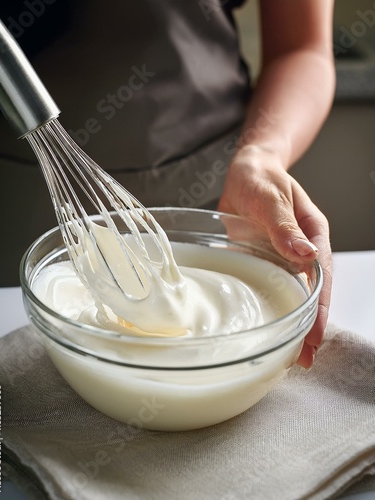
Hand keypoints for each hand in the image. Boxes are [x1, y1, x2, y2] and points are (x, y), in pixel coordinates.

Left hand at [218, 146, 331, 367]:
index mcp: (313, 234)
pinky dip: (272, 307)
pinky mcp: (264, 260)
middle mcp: (300, 250)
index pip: (321, 276)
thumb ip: (285, 226)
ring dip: (293, 321)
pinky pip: (270, 287)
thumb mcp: (271, 197)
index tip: (314, 334)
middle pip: (311, 292)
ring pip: (292, 294)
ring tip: (290, 354)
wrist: (245, 172)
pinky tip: (268, 325)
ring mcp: (282, 257)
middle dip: (310, 325)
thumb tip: (305, 256)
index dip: (319, 307)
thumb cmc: (261, 178)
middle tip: (304, 358)